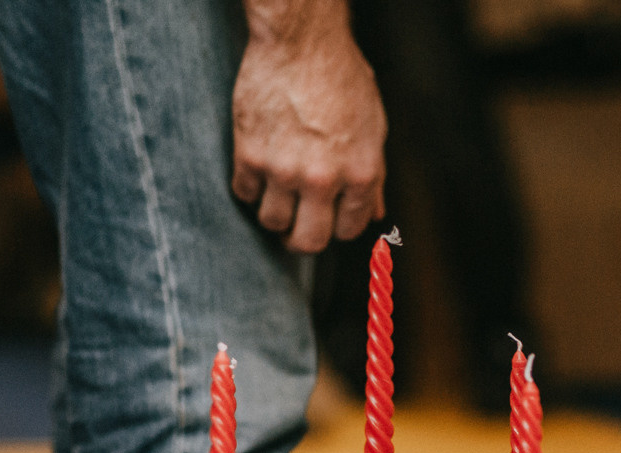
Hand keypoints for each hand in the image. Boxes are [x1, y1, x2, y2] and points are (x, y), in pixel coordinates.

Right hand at [231, 0, 384, 253]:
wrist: (299, 42)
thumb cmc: (341, 77)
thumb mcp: (373, 126)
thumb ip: (373, 175)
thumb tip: (376, 214)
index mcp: (360, 174)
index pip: (348, 230)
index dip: (338, 226)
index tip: (329, 217)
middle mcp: (323, 179)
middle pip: (308, 242)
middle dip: (302, 240)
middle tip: (296, 229)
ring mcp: (283, 170)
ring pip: (272, 222)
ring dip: (275, 213)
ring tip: (277, 194)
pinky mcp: (249, 154)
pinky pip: (244, 193)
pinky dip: (249, 187)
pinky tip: (257, 170)